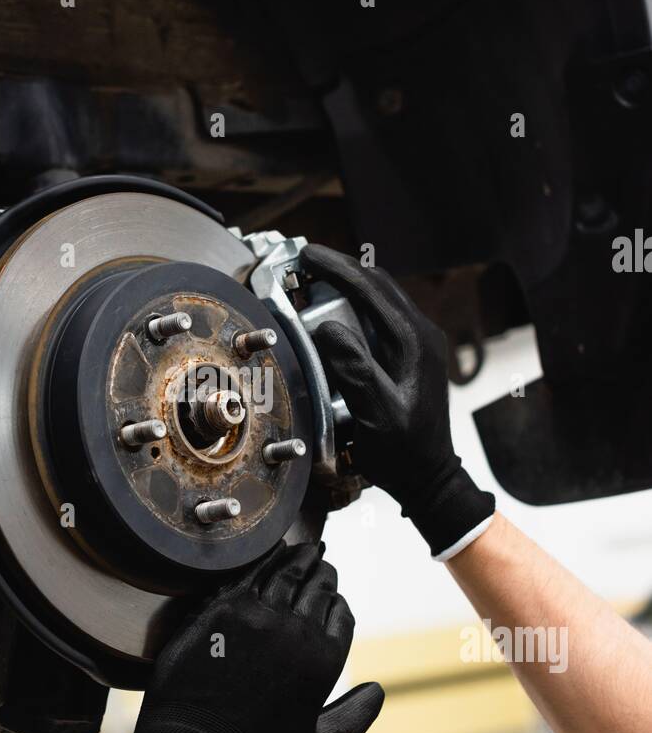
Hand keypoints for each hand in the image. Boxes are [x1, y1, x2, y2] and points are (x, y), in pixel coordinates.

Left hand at [120, 542, 383, 732]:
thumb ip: (354, 718)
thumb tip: (378, 690)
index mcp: (324, 660)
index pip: (341, 614)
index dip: (337, 602)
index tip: (332, 597)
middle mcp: (298, 631)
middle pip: (318, 586)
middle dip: (322, 573)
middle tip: (320, 563)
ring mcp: (260, 615)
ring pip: (288, 571)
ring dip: (300, 557)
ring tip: (304, 550)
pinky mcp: (225, 606)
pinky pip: (252, 570)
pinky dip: (266, 558)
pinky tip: (271, 552)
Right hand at [303, 244, 493, 559]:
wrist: (429, 477)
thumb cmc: (405, 452)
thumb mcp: (376, 413)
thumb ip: (354, 370)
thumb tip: (326, 330)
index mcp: (415, 342)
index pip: (372, 289)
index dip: (336, 267)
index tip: (306, 255)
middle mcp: (421, 335)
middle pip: (378, 286)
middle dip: (340, 270)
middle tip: (304, 263)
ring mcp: (418, 345)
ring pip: (380, 300)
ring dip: (347, 287)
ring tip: (313, 282)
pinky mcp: (410, 356)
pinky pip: (380, 319)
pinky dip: (354, 308)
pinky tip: (333, 315)